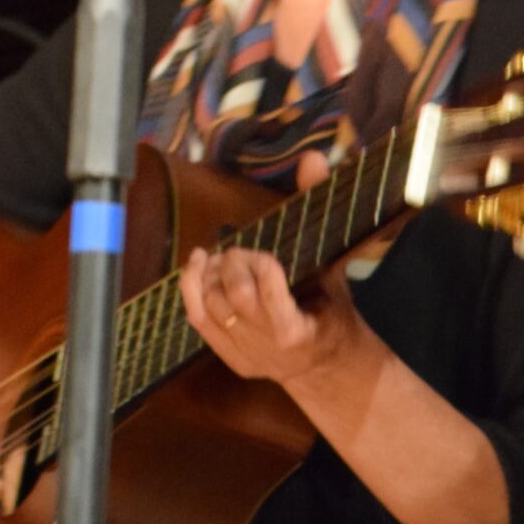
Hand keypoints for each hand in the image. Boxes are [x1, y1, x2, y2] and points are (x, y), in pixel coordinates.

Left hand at [177, 152, 360, 393]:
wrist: (327, 366)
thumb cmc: (332, 309)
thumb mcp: (333, 262)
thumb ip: (319, 210)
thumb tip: (313, 158)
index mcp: (299, 329)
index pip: (267, 289)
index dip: (260, 263)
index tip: (266, 253)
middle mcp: (268, 345)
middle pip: (233, 295)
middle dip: (232, 263)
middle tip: (241, 251)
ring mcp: (244, 353)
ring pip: (210, 306)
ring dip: (209, 273)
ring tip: (220, 258)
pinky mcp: (228, 356)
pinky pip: (196, 320)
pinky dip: (190, 287)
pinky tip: (197, 264)